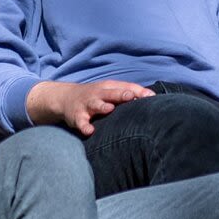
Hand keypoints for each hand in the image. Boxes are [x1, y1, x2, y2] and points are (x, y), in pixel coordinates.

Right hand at [32, 78, 152, 135]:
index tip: (151, 97)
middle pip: (111, 93)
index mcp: (109, 87)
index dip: (138, 91)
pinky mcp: (77, 116)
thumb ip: (130, 93)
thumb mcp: (111, 90)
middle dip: (121, 94)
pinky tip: (90, 131)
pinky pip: (81, 122)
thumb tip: (152, 96)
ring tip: (109, 109)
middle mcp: (99, 94)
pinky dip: (84, 126)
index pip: (126, 87)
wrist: (65, 97)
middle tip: (130, 97)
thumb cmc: (96, 95)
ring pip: (95, 104)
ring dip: (102, 106)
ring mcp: (87, 104)